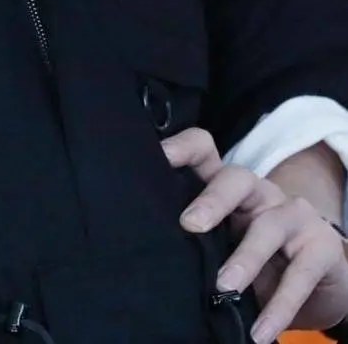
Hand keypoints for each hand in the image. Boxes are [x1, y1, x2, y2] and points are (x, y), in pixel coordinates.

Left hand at [162, 126, 347, 343]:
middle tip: (189, 225)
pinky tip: (262, 330)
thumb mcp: (225, 245)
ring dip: (246, 258)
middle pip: (236, 180)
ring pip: (268, 225)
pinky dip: (280, 305)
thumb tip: (151, 256)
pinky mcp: (322, 247)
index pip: (205, 152)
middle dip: (212, 200)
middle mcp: (260, 193)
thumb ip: (198, 242)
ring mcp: (294, 215)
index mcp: (230, 188)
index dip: (183, 149)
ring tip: (224, 287)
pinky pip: (300, 273)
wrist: (318, 283)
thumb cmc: (258, 261)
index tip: (158, 157)